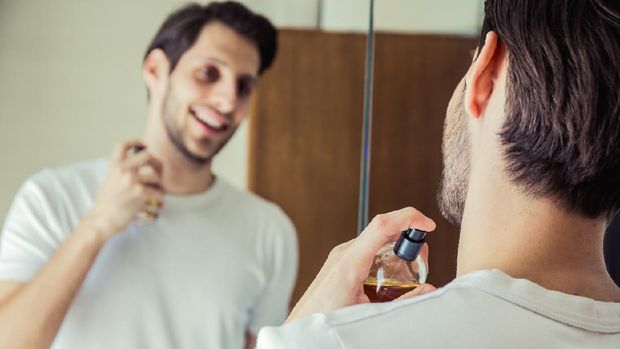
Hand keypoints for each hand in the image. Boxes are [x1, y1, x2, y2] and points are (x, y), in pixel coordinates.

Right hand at [84, 140, 163, 239]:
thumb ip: (122, 170)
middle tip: (158, 171)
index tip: (143, 145)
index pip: (123, 145)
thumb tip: (139, 163)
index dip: (135, 141)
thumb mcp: (110, 180)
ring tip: (156, 192)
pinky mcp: (140, 192)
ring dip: (159, 185)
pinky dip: (160, 198)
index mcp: (114, 166)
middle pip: (148, 155)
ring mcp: (132, 180)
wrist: (103, 219)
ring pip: (156, 176)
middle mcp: (123, 170)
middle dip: (157, 162)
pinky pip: (158, 192)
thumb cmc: (107, 203)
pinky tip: (156, 202)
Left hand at [286, 207, 436, 322]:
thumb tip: (427, 290)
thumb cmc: (327, 320)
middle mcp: (344, 254)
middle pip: (381, 230)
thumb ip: (402, 302)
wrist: (301, 327)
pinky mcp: (339, 262)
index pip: (382, 226)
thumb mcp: (370, 313)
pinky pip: (366, 249)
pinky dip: (383, 254)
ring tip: (408, 266)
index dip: (408, 218)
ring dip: (395, 245)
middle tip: (421, 255)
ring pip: (374, 239)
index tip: (427, 223)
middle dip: (407, 235)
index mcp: (350, 262)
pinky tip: (389, 274)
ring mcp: (340, 256)